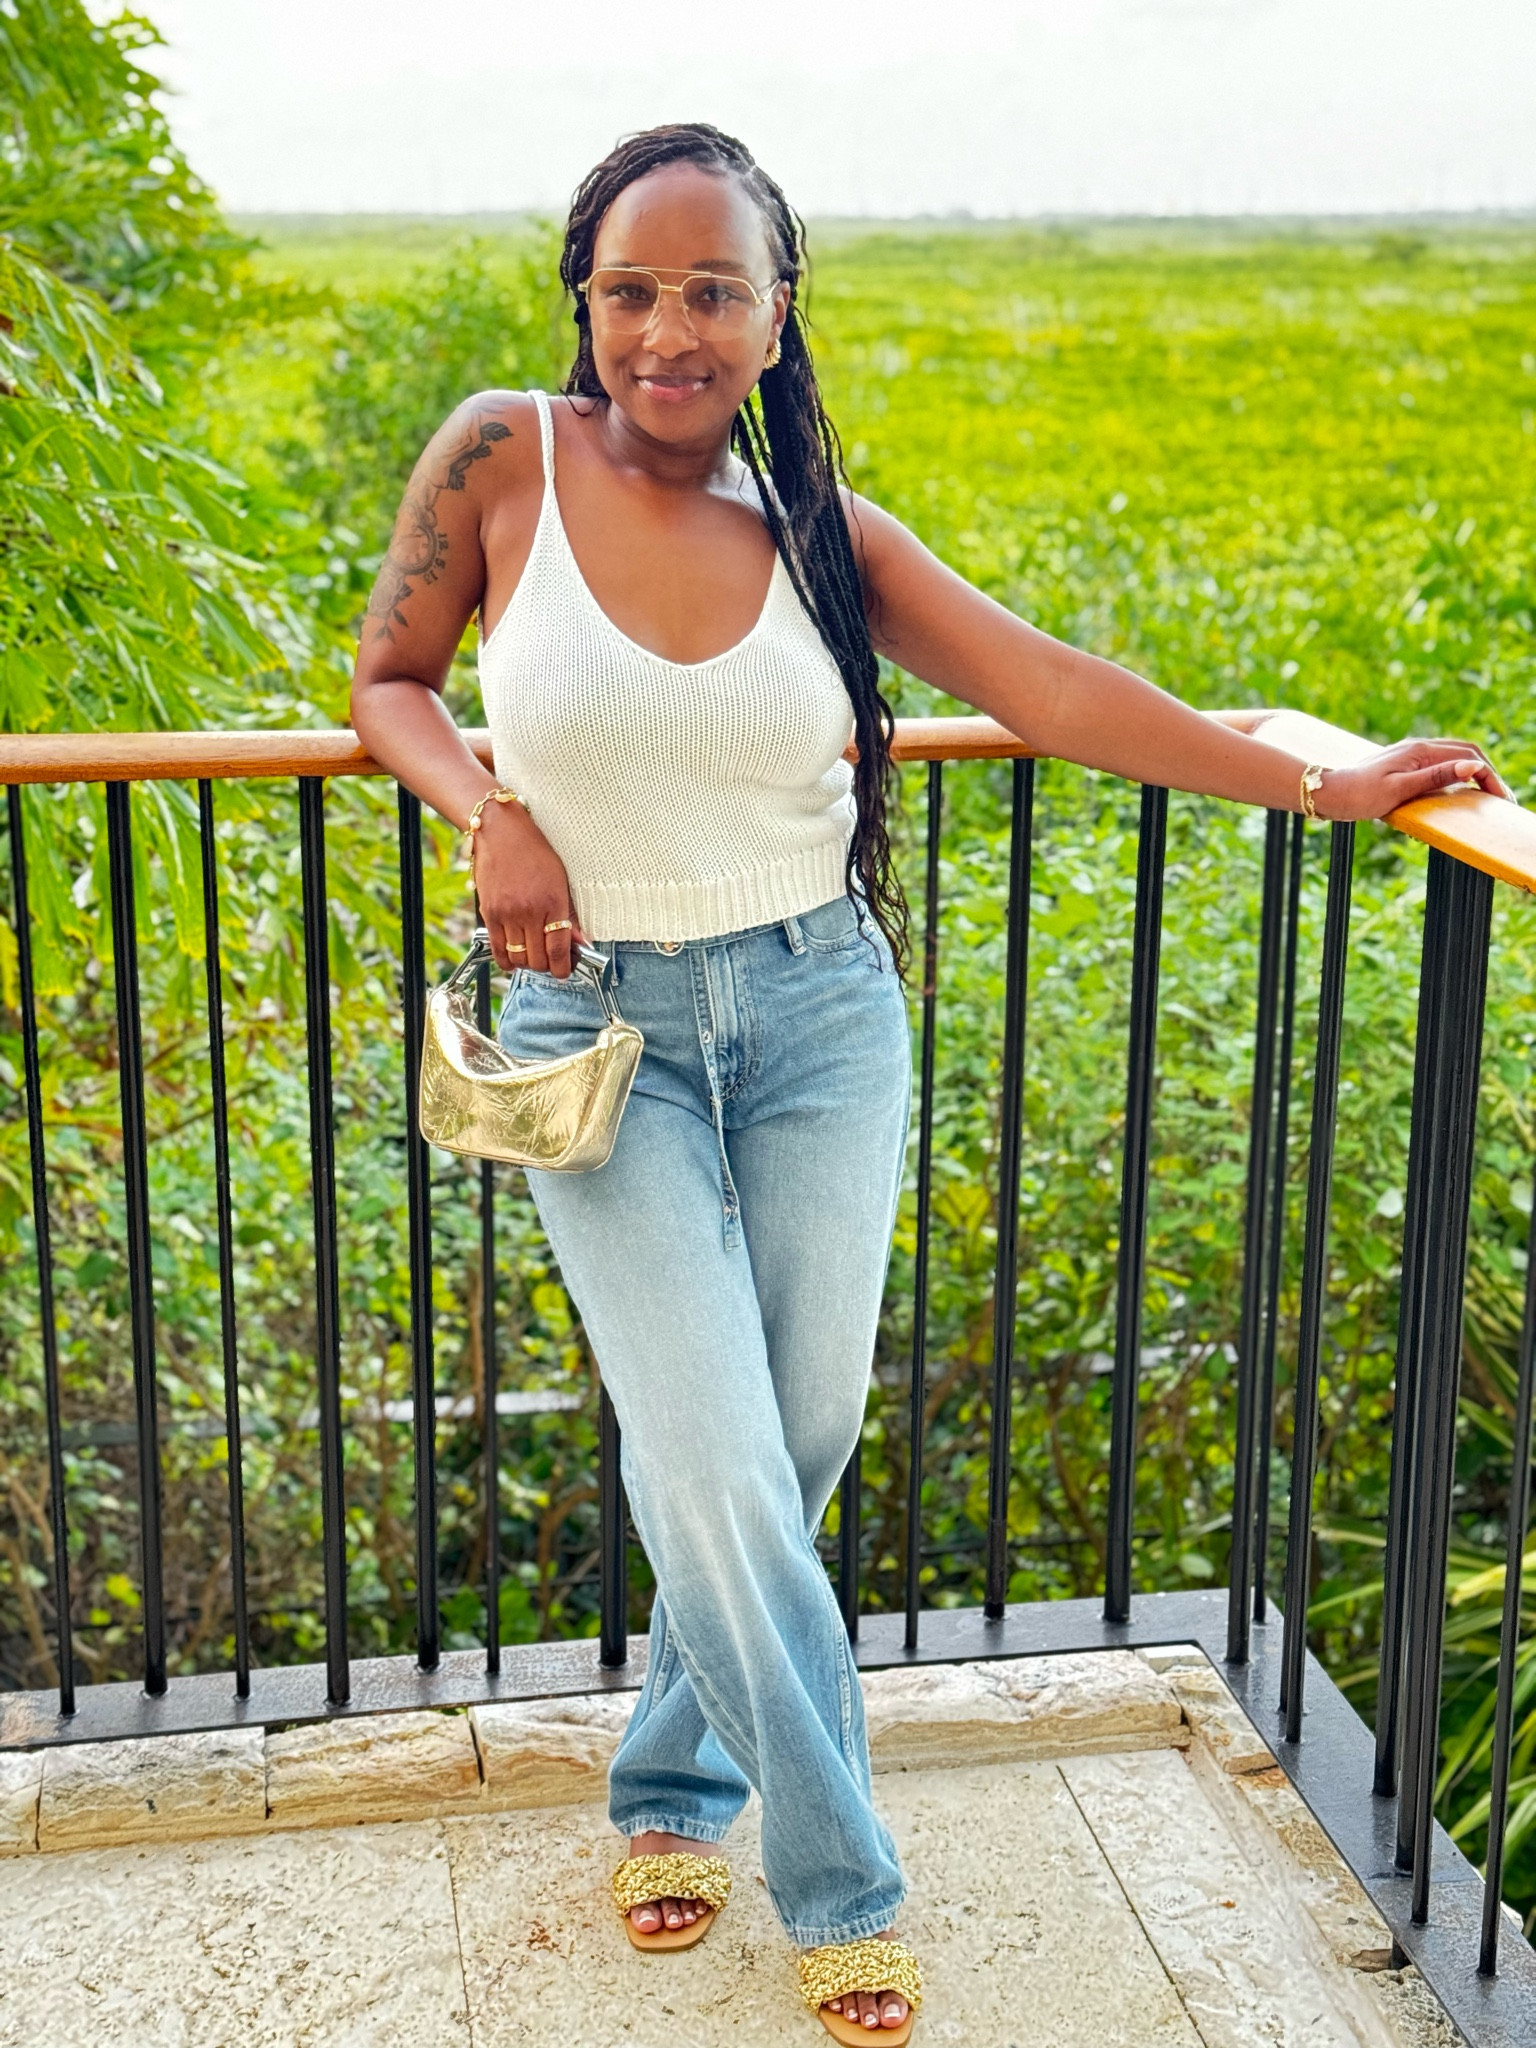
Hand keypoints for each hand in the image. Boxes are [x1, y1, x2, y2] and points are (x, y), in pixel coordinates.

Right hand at [469, 800, 587, 975]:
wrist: (501, 831)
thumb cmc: (535, 851)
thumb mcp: (561, 879)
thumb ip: (569, 914)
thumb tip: (579, 942)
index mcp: (552, 902)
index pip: (558, 950)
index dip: (563, 968)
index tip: (565, 970)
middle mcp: (528, 911)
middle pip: (538, 960)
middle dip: (547, 966)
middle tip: (551, 960)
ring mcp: (506, 914)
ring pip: (518, 958)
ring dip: (527, 963)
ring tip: (533, 955)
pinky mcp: (488, 913)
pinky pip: (497, 950)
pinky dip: (506, 960)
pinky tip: (514, 957)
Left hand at [1315, 739, 1510, 821]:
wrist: (1329, 792)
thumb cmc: (1360, 795)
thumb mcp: (1400, 789)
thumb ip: (1437, 777)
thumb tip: (1472, 767)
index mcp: (1421, 751)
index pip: (1468, 757)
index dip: (1489, 776)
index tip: (1500, 798)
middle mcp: (1419, 747)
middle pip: (1465, 752)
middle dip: (1487, 773)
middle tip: (1501, 798)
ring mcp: (1411, 754)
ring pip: (1454, 756)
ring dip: (1474, 771)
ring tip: (1487, 793)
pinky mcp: (1405, 763)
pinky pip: (1440, 763)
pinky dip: (1457, 773)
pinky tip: (1460, 788)